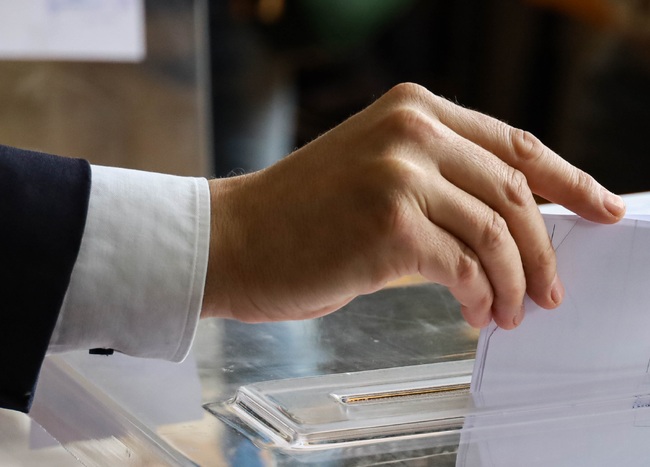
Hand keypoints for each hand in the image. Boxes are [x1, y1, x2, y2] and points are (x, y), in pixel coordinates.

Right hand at [201, 83, 624, 328]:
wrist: (234, 238)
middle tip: (550, 291)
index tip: (601, 208)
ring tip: (509, 313)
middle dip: (545, 250)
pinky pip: (463, 269)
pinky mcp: (389, 226)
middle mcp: (412, 132)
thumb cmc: (301, 216)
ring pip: (496, 235)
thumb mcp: (377, 174)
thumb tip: (508, 230)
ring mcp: (400, 175)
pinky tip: (474, 314)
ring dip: (513, 283)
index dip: (568, 180)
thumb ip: (441, 187)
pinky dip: (478, 298)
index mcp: (414, 111)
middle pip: (514, 193)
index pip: (514, 144)